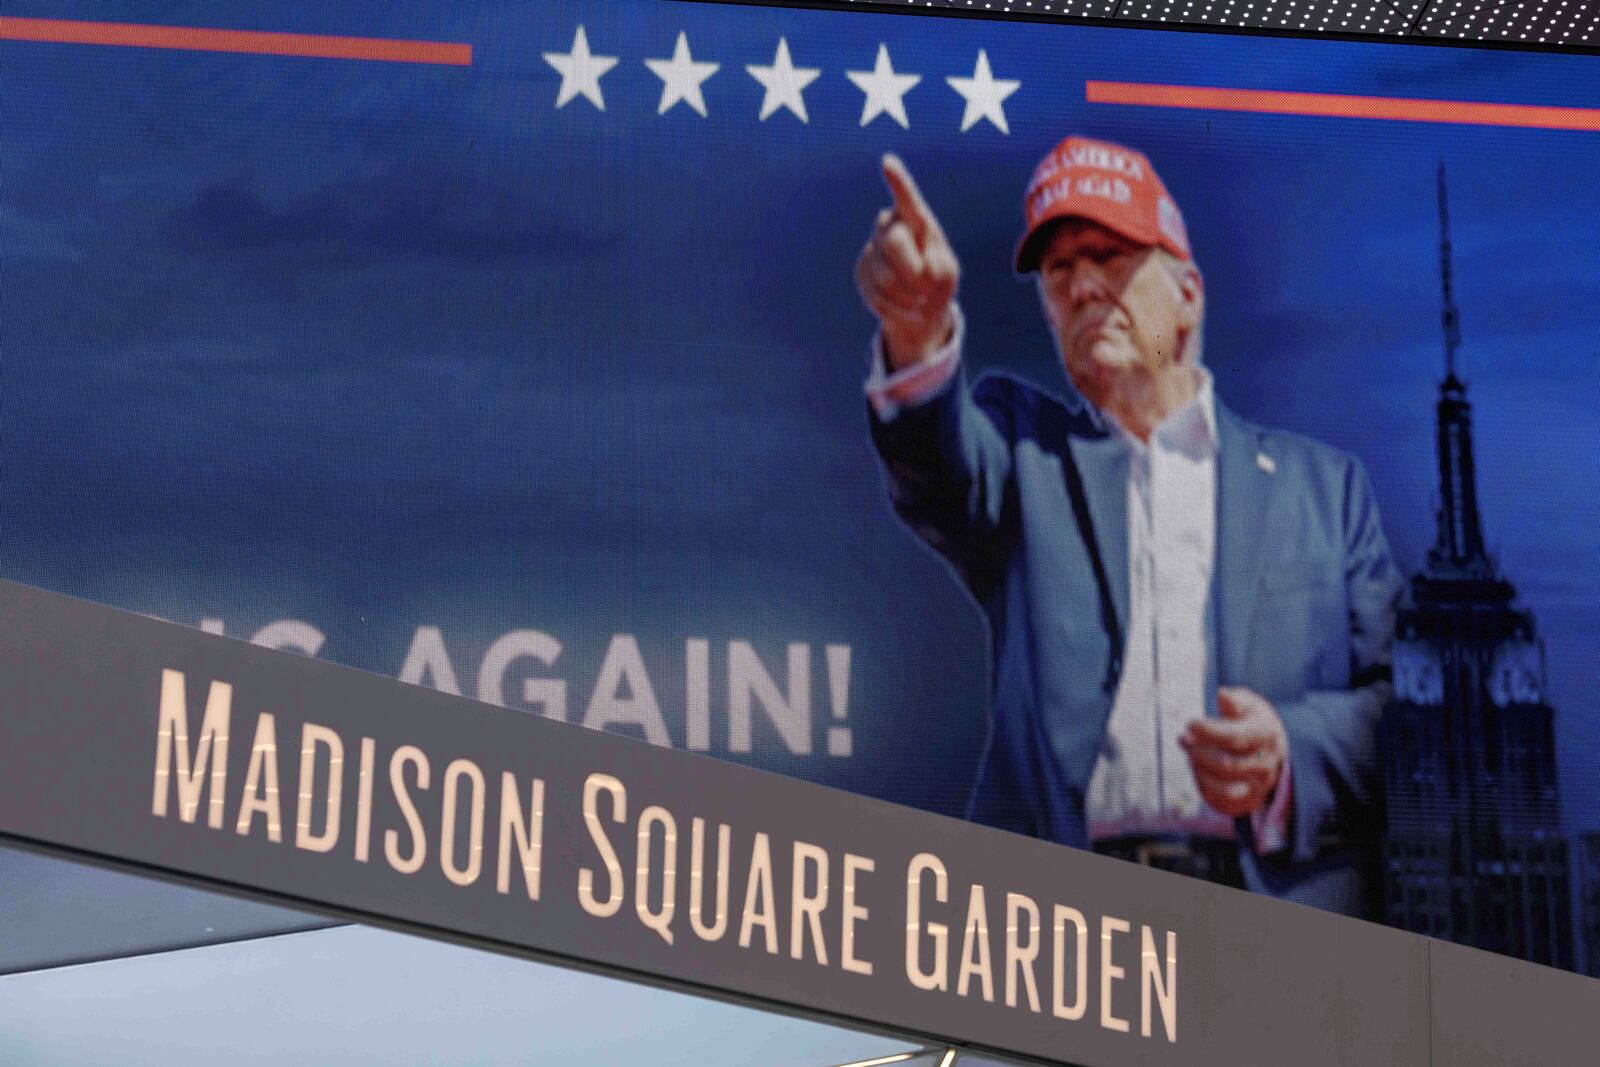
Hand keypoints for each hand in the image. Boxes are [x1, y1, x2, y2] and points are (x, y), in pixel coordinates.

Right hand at [855, 154, 959, 370]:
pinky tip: (904, 304)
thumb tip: (914, 273)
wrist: (917, 302)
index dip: (898, 181)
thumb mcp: (946, 274)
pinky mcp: (862, 270)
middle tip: (926, 286)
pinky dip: (897, 307)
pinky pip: (877, 294)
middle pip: (895, 242)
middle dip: (913, 270)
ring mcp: (873, 247)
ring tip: (918, 297)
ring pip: (886, 275)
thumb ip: (936, 269)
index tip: (888, 162)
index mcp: (915, 218)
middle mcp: (890, 225)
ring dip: (908, 294)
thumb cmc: (937, 279)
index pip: (907, 197)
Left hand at [1179, 687, 1286, 818]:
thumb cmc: (1253, 722)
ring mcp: (1258, 786)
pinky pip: (1222, 804)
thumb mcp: (1249, 704)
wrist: (1272, 750)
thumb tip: (1223, 695)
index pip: (1233, 737)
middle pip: (1226, 765)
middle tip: (1184, 739)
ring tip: (1190, 755)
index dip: (1207, 731)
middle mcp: (1265, 765)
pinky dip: (1204, 788)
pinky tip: (1197, 770)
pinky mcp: (1247, 802)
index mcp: (1265, 736)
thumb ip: (1235, 700)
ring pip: (1225, 790)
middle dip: (1198, 751)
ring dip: (1200, 773)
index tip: (1190, 723)